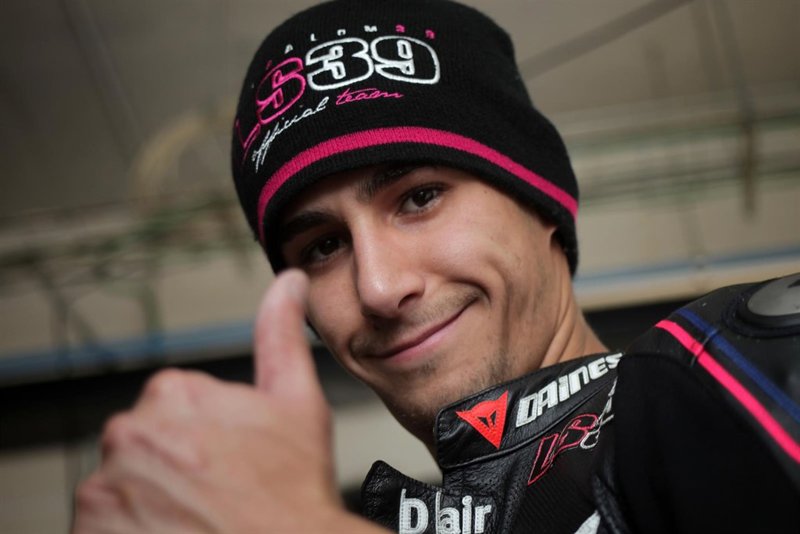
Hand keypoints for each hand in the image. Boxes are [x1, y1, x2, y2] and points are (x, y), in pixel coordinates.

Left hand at [72, 270, 386, 532]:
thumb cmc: (291, 493)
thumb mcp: (298, 403)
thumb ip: (281, 336)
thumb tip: (287, 283)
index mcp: (174, 392)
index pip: (173, 408)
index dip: (206, 437)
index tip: (228, 460)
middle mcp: (131, 432)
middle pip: (146, 446)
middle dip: (175, 466)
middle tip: (215, 492)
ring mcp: (107, 483)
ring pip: (124, 486)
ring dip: (151, 500)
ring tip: (196, 517)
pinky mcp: (89, 529)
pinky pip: (102, 524)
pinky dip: (129, 529)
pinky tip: (173, 531)